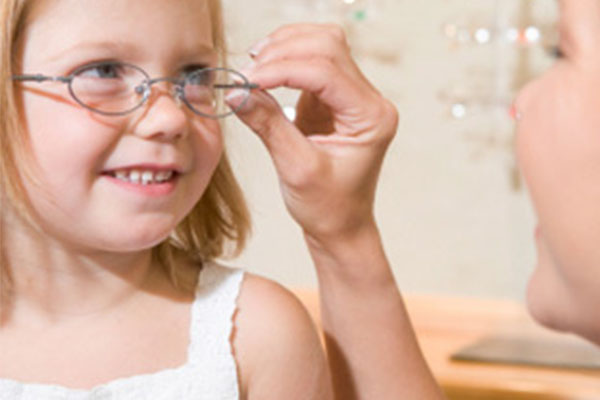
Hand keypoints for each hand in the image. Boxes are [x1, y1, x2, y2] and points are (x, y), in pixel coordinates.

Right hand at [226, 24, 397, 243]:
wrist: (340, 226)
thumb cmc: (328, 207)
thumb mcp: (296, 169)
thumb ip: (268, 125)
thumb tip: (237, 91)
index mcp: (371, 117)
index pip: (326, 71)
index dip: (282, 69)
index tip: (246, 80)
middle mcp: (368, 100)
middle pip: (328, 46)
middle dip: (283, 52)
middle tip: (247, 74)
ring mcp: (353, 97)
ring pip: (322, 46)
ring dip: (284, 49)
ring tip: (252, 68)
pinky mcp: (334, 100)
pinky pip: (312, 63)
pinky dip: (285, 61)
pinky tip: (263, 72)